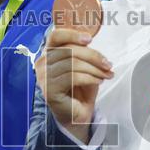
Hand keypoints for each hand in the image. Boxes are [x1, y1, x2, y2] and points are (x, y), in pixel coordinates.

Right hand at [38, 28, 113, 143]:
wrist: (77, 115)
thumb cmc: (79, 90)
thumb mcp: (83, 66)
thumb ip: (83, 53)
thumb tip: (90, 42)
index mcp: (48, 54)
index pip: (55, 36)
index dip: (72, 34)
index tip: (89, 39)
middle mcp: (42, 64)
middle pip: (68, 50)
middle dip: (93, 56)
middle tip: (107, 64)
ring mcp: (43, 77)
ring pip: (72, 63)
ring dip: (94, 68)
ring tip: (106, 74)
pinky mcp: (49, 90)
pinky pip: (72, 77)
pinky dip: (89, 78)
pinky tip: (98, 81)